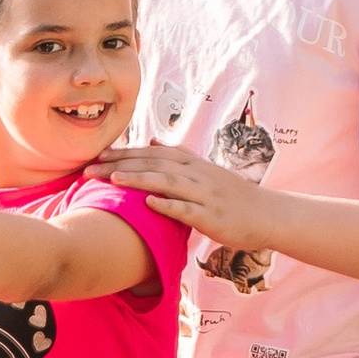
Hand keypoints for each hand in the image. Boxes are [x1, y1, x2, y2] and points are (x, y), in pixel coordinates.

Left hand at [98, 142, 271, 251]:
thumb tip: (151, 140)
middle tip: (90, 169)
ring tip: (113, 179)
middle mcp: (197, 174)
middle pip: (154, 165)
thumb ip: (178, 156)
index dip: (125, 153)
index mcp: (193, 163)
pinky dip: (168, 205)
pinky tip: (149, 205)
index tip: (97, 154)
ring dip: (140, 180)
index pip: (153, 153)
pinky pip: (187, 210)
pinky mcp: (212, 216)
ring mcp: (205, 195)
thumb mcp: (205, 170)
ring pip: (168, 182)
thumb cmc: (234, 196)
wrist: (268, 215)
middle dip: (121, 165)